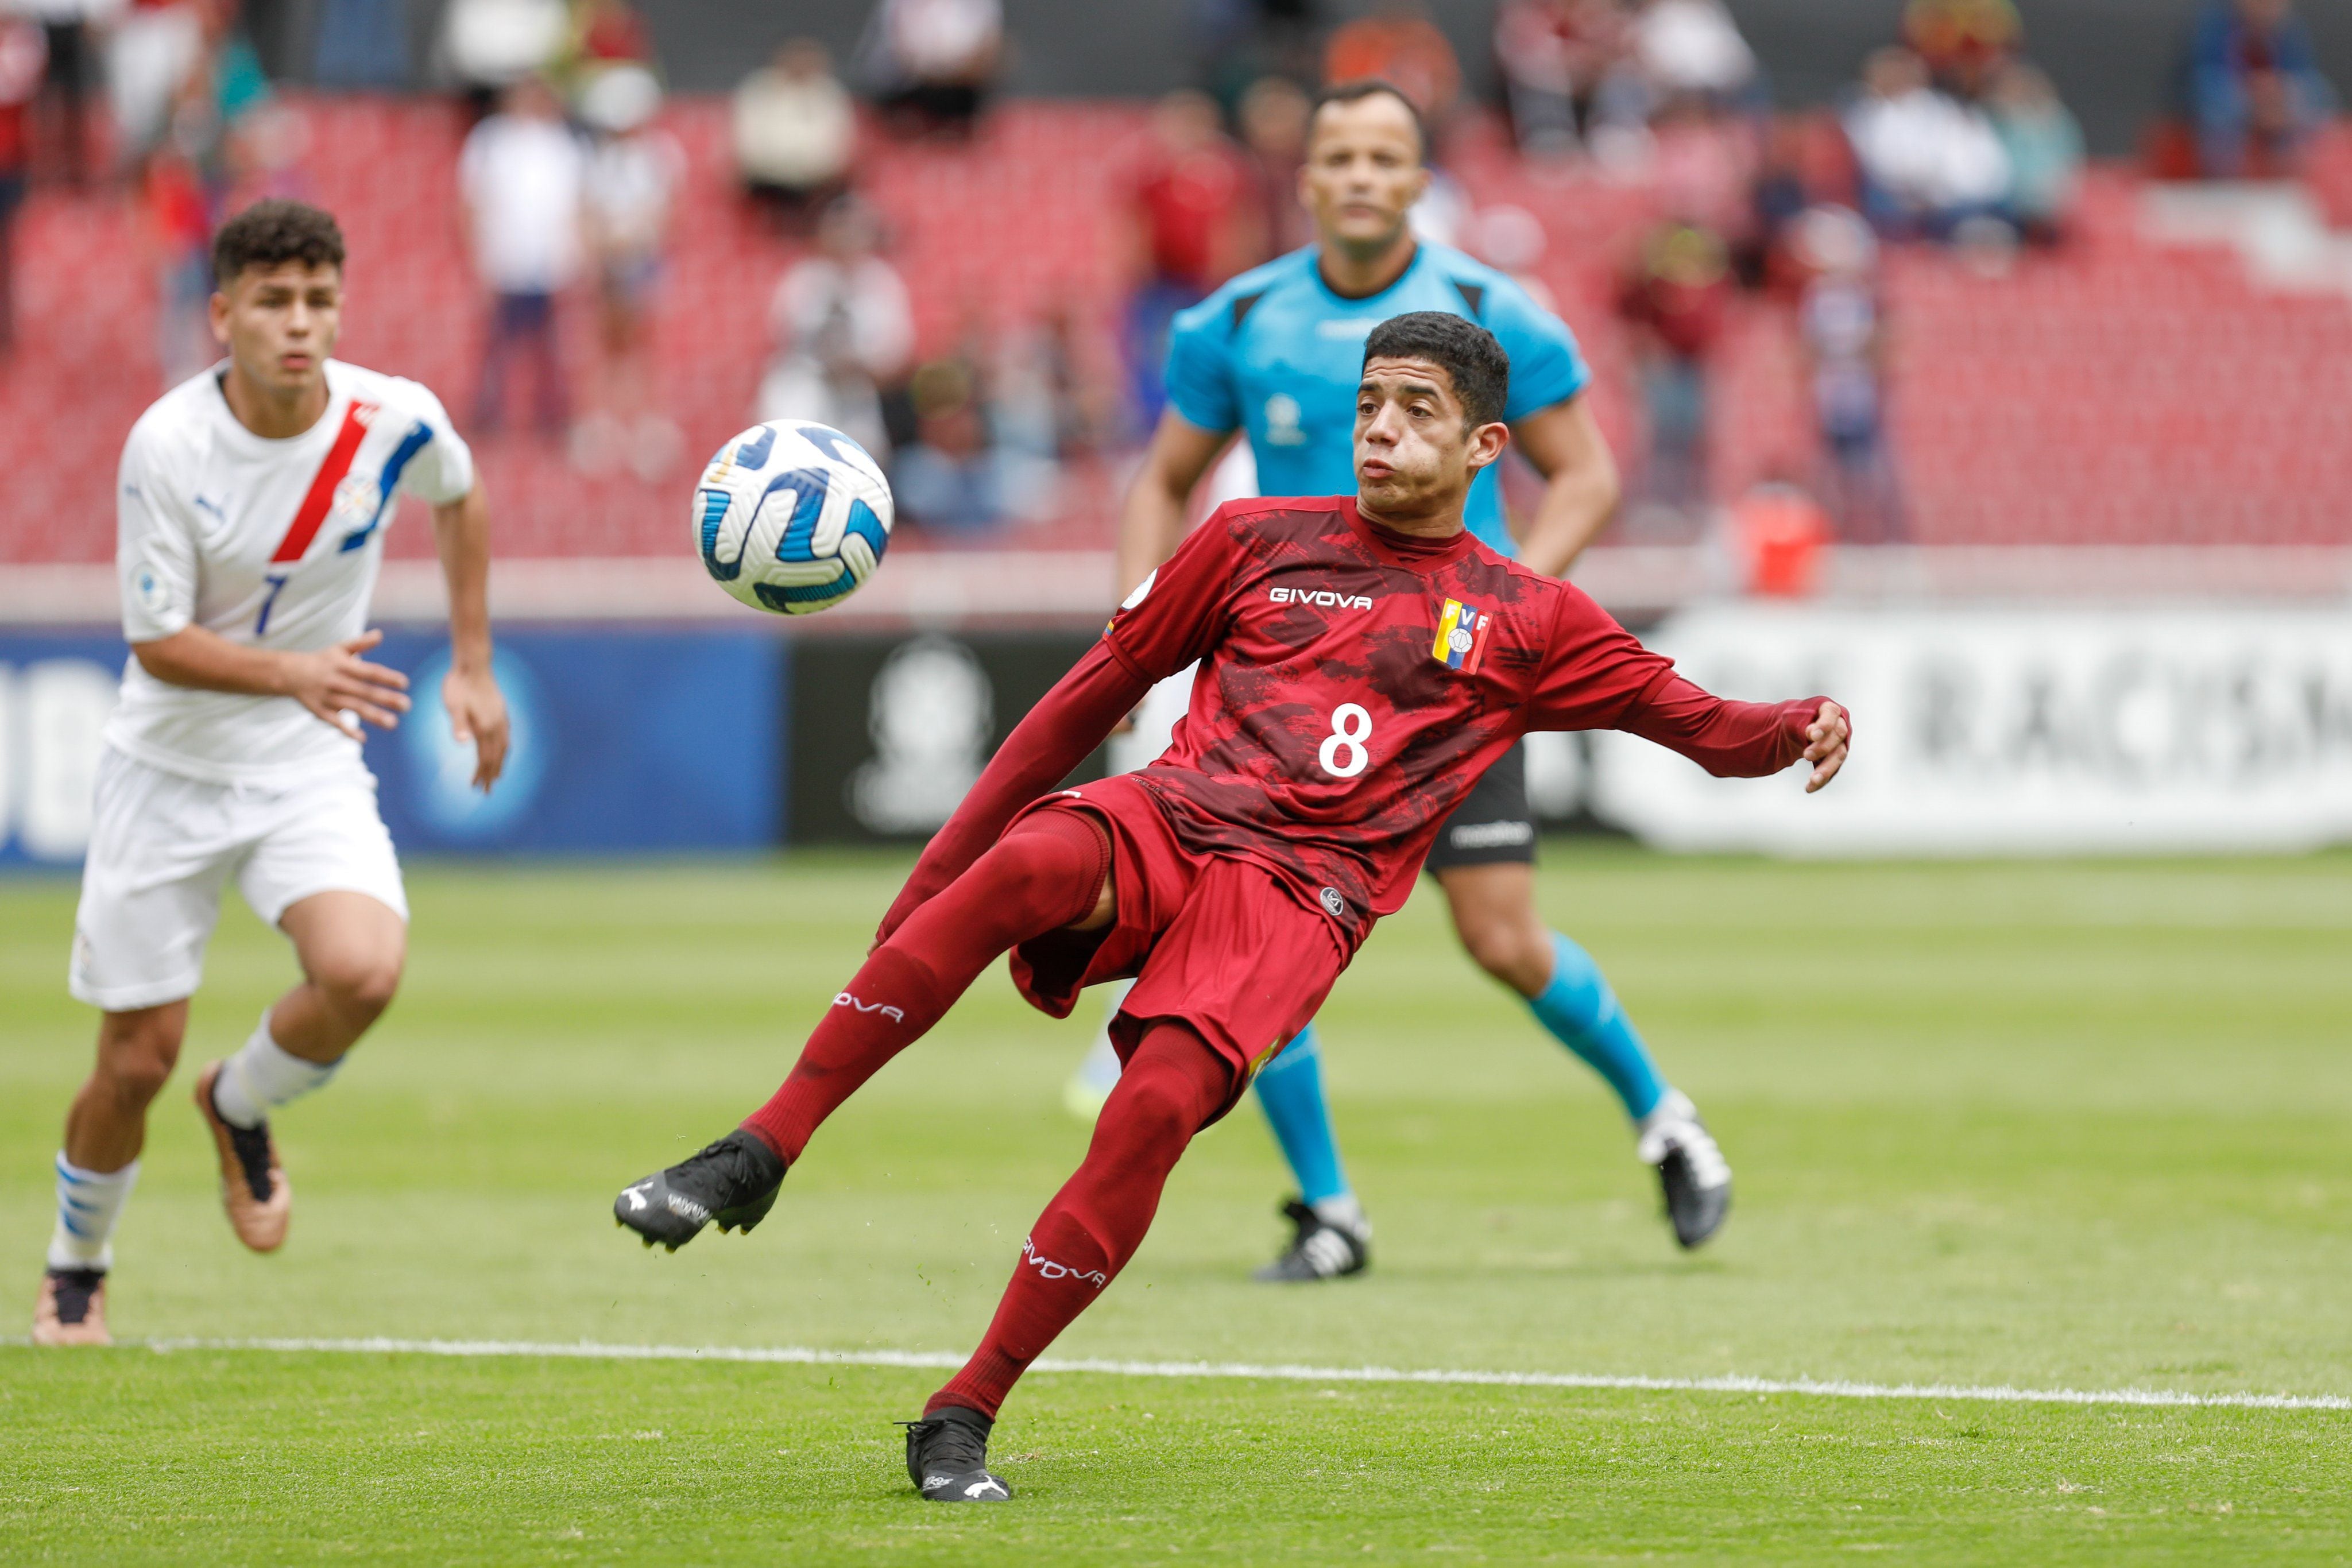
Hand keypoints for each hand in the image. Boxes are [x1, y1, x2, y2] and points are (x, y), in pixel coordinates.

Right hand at [285, 630, 409, 739]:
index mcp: (344, 666)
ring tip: (393, 723)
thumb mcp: (339, 649)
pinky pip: (335, 722)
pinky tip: (362, 738)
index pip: (369, 672)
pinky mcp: (320, 711)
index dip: (386, 677)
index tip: (405, 683)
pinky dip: (347, 730)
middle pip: (365, 691)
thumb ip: (360, 643)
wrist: (289, 673)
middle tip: (407, 706)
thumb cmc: (322, 660)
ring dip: (373, 716)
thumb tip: (380, 635)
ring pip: (353, 707)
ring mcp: (328, 698)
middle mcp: (337, 682)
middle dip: (386, 698)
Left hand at [442, 659, 510, 791]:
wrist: (473, 664)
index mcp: (485, 727)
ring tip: (497, 776)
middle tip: (486, 791)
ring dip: (500, 764)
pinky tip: (501, 751)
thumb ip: (458, 724)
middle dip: (491, 775)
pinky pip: (506, 738)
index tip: (475, 788)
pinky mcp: (502, 712)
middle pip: (497, 757)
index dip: (481, 774)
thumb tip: (462, 743)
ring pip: (504, 748)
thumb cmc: (458, 684)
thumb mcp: (453, 705)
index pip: (485, 758)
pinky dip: (504, 750)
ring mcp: (501, 719)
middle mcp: (497, 726)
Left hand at [1803, 700, 1849, 792]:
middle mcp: (1840, 725)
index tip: (1811, 735)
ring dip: (1826, 769)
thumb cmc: (1798, 719)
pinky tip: (1809, 788)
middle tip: (1806, 755)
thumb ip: (1802, 723)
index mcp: (1830, 710)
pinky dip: (1821, 780)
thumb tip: (1809, 732)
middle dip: (1823, 747)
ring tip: (1813, 780)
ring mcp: (1841, 742)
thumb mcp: (1795, 718)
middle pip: (1838, 735)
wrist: (1798, 729)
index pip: (1831, 713)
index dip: (1824, 724)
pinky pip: (1832, 770)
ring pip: (1839, 756)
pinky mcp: (1836, 758)